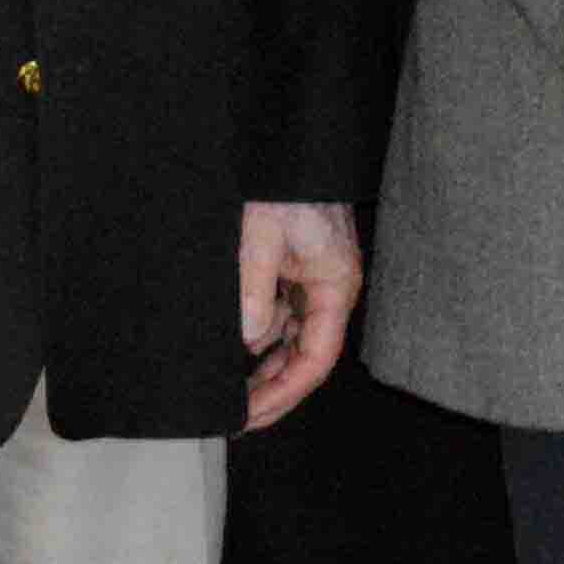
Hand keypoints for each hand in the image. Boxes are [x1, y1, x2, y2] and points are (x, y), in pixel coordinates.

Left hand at [237, 202, 362, 428]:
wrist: (287, 145)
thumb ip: (255, 288)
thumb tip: (249, 340)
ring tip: (230, 393)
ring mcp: (313, 282)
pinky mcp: (295, 271)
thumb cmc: (282, 185)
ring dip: (263, 367)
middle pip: (305, 357)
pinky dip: (258, 337)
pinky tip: (233, 351)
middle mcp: (329, 291)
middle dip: (273, 390)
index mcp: (333, 286)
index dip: (284, 393)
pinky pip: (280, 316)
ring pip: (291, 340)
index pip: (315, 358)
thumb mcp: (261, 234)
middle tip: (237, 418)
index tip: (251, 416)